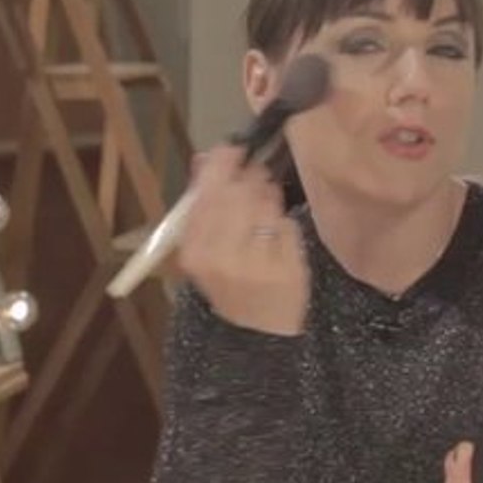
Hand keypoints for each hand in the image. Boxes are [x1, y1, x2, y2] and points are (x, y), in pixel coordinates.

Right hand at [174, 145, 309, 336]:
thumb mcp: (205, 248)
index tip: (235, 149)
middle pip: (239, 193)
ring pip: (266, 205)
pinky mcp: (287, 270)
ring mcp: (257, 265)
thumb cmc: (228, 283)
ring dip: (269, 199)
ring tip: (266, 211)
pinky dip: (284, 225)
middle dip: (251, 179)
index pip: (208, 192)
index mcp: (195, 251)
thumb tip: (207, 156)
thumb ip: (204, 202)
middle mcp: (222, 258)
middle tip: (257, 178)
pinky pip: (287, 225)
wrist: (255, 333)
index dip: (224, 164)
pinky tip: (278, 237)